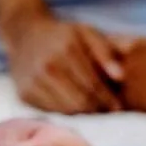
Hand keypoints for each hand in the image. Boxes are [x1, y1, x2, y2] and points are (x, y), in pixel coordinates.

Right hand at [4, 13, 122, 113]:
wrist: (25, 35)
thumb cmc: (63, 35)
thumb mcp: (87, 33)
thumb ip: (106, 52)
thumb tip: (121, 77)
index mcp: (66, 50)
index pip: (93, 85)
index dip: (108, 99)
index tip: (119, 106)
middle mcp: (47, 67)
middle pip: (80, 102)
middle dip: (98, 109)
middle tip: (108, 110)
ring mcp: (33, 82)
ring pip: (67, 110)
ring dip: (83, 112)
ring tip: (93, 106)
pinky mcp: (24, 95)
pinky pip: (52, 111)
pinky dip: (66, 110)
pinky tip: (73, 102)